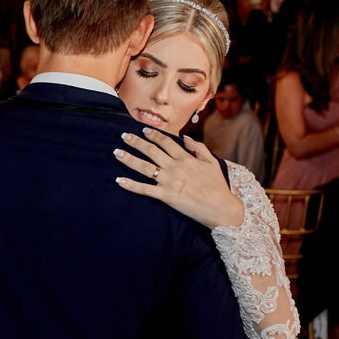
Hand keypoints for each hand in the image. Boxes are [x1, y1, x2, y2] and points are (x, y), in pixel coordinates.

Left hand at [114, 128, 243, 228]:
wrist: (222, 208)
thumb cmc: (218, 186)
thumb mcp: (212, 162)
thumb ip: (199, 148)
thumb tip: (185, 138)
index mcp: (186, 158)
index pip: (166, 142)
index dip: (153, 135)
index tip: (143, 130)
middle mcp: (176, 167)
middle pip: (151, 151)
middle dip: (136, 142)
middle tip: (123, 136)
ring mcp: (170, 182)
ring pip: (145, 167)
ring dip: (129, 159)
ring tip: (117, 152)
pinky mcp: (166, 196)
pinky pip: (145, 189)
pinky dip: (131, 185)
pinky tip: (119, 180)